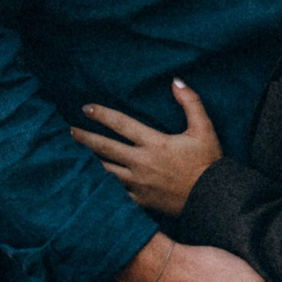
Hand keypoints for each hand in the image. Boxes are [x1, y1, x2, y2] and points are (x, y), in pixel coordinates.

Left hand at [72, 79, 220, 216]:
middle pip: (105, 148)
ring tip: (73, 155)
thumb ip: (190, 102)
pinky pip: (114, 193)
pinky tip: (90, 182)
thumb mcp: (204, 129)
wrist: (212, 198)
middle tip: (69, 130)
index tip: (86, 108)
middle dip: (85, 138)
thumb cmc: (208, 163)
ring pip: (105, 171)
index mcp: (155, 143)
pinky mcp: (140, 200)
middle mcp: (142, 163)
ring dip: (88, 161)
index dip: (102, 115)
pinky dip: (101, 186)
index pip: (122, 124)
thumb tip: (176, 81)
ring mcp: (138, 184)